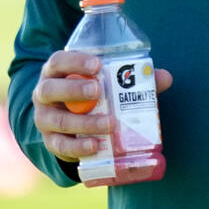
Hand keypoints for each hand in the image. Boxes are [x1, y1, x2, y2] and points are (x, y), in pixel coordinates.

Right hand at [32, 50, 172, 162]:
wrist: (67, 119)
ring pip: (56, 120)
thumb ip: (132, 78)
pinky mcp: (50, 141)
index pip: (59, 61)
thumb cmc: (90, 92)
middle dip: (74, 90)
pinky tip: (95, 146)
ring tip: (110, 124)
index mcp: (56, 71)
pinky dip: (77, 147)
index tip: (97, 65)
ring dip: (83, 123)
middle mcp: (44, 93)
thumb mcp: (105, 81)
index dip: (75, 61)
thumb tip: (164, 77)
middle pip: (50, 89)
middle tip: (98, 91)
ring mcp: (44, 118)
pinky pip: (60, 145)